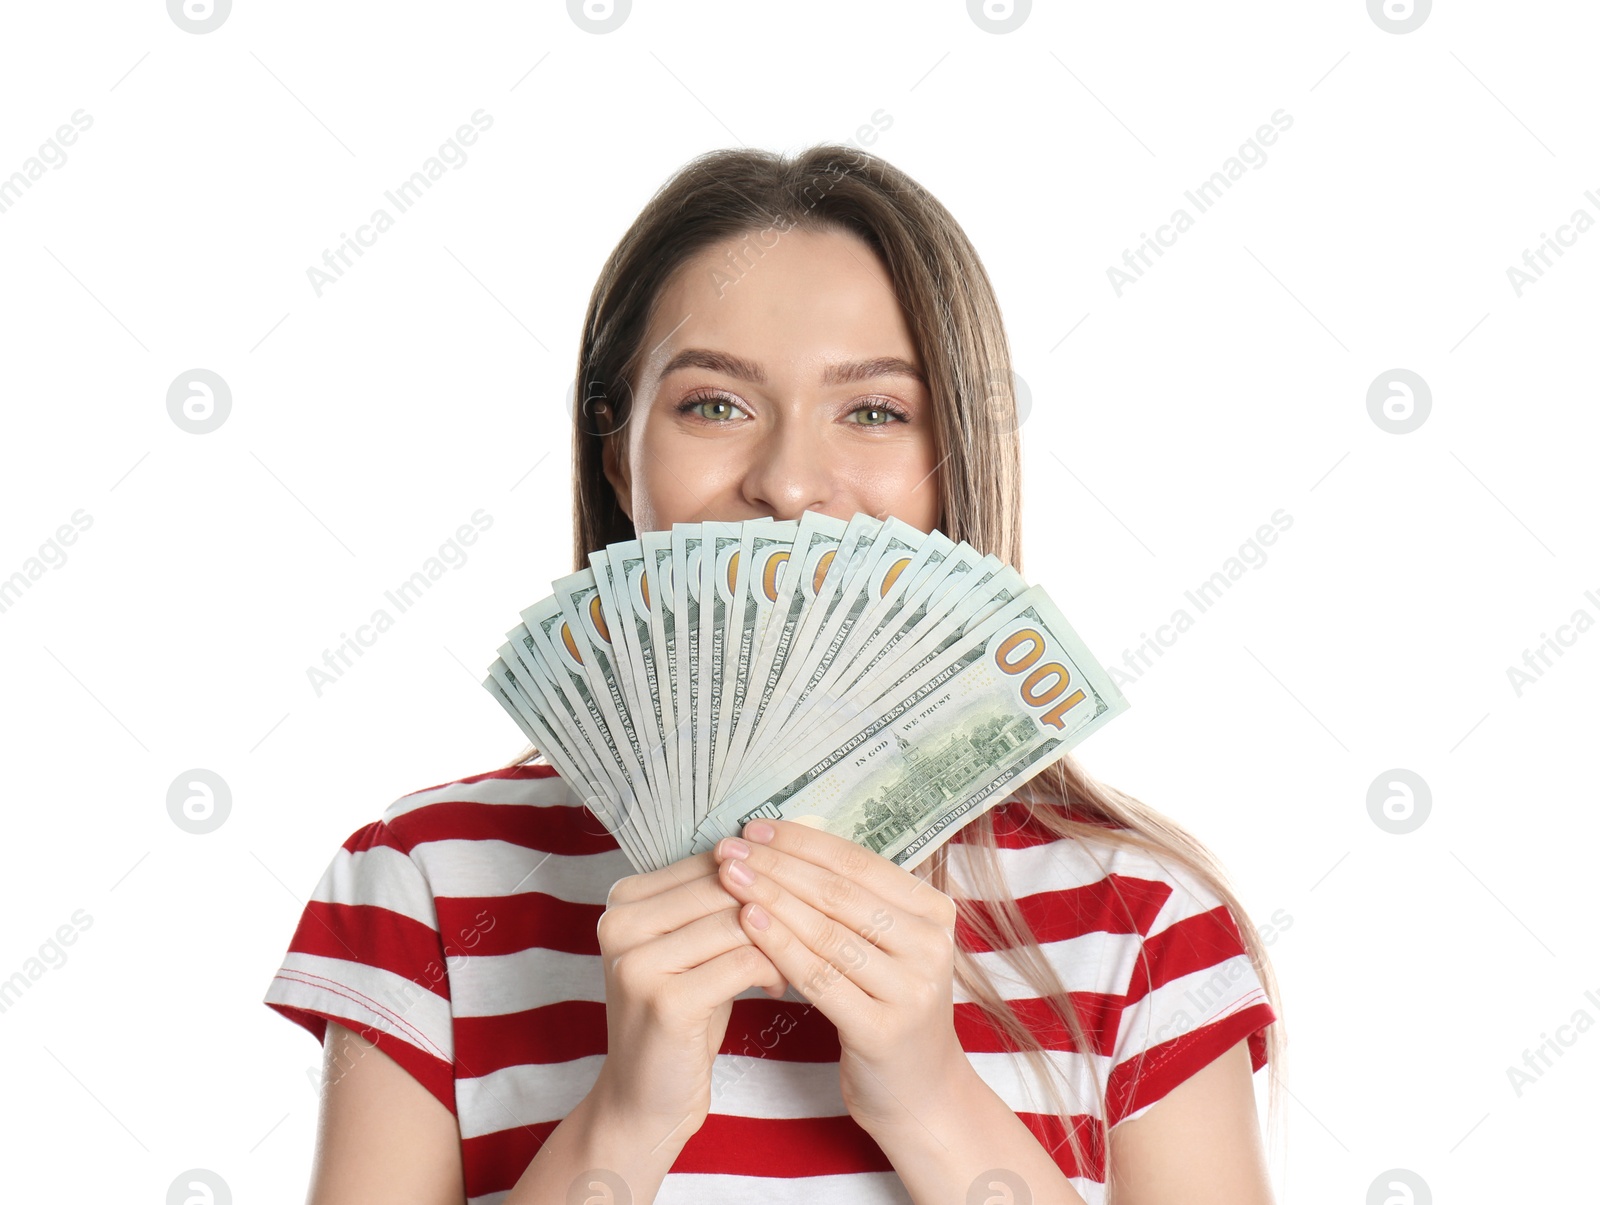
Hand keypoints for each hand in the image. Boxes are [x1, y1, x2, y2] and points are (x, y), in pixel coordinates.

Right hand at [589, 848, 789, 1142]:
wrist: (641, 1099)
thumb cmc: (680, 1016)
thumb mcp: (689, 947)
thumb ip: (715, 901)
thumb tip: (776, 850)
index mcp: (623, 899)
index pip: (710, 861)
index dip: (760, 878)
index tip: (786, 904)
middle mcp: (620, 923)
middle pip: (725, 886)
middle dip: (774, 907)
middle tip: (802, 933)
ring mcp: (638, 962)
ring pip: (739, 921)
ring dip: (778, 940)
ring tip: (788, 963)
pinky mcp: (665, 1001)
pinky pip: (744, 962)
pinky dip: (771, 970)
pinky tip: (775, 987)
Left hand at [711, 819, 972, 1134]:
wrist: (921, 1094)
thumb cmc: (888, 1007)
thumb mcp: (886, 946)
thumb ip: (851, 902)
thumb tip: (782, 845)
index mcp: (934, 911)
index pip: (858, 863)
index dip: (802, 842)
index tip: (755, 827)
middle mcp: (931, 945)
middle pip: (840, 894)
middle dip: (777, 866)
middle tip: (729, 848)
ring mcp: (911, 989)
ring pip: (827, 932)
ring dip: (771, 899)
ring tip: (729, 877)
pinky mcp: (884, 1029)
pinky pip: (820, 978)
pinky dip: (780, 946)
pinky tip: (748, 922)